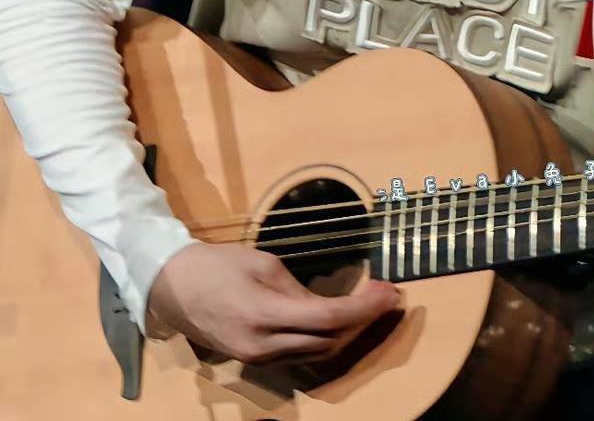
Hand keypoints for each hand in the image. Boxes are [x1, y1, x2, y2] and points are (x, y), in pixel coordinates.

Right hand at [147, 241, 400, 364]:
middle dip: (365, 321)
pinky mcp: (253, 361)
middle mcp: (263, 346)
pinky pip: (300, 355)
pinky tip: (342, 321)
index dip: (365, 307)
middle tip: (388, 296)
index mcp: (264, 314)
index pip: (329, 318)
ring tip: (372, 307)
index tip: (390, 290)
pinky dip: (326, 339)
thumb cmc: (217, 265)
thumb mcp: (263, 263)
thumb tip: (327, 305)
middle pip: (328, 342)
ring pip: (317, 354)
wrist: (172, 288)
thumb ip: (297, 289)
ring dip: (349, 333)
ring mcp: (257, 359)